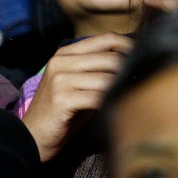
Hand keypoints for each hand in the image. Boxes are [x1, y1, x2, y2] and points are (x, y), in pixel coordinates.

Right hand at [20, 32, 132, 161]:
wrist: (32, 138)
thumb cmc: (63, 114)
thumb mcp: (79, 85)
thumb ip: (98, 71)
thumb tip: (134, 61)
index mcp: (65, 53)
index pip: (106, 39)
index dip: (129, 46)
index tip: (145, 58)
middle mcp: (61, 61)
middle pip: (110, 57)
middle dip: (131, 69)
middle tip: (145, 81)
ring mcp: (60, 79)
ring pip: (106, 77)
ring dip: (124, 87)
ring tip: (137, 95)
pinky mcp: (62, 99)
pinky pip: (97, 97)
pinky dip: (112, 102)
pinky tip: (120, 108)